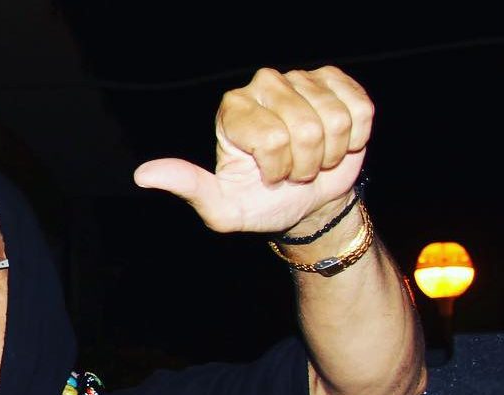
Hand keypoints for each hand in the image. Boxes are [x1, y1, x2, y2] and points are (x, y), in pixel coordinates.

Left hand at [133, 66, 372, 234]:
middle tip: (293, 171)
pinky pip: (360, 110)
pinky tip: (337, 143)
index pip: (273, 138)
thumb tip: (143, 175)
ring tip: (312, 158)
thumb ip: (188, 187)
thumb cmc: (259, 204)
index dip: (279, 168)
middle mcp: (262, 85)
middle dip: (305, 163)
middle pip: (305, 129)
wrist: (306, 202)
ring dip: (330, 153)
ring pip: (335, 120)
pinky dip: (355, 138)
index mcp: (232, 110)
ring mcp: (300, 78)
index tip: (268, 177)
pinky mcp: (335, 81)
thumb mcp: (222, 207)